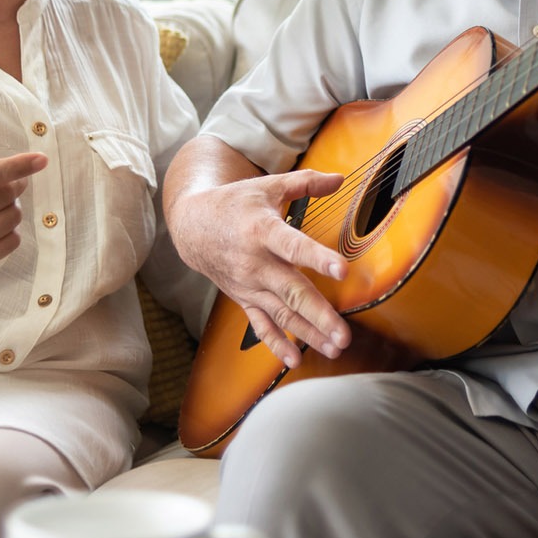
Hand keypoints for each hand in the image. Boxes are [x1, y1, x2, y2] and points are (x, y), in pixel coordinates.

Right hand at [166, 163, 349, 368]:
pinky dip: (276, 344)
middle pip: (291, 291)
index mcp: (263, 230)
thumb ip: (305, 183)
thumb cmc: (235, 203)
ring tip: (334, 348)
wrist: (192, 227)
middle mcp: (256, 262)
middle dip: (319, 315)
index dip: (318, 257)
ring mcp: (249, 285)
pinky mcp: (244, 299)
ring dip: (308, 333)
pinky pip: (260, 325)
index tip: (343, 270)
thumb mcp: (268, 186)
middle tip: (344, 334)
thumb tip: (340, 178)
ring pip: (282, 313)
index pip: (294, 246)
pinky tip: (295, 359)